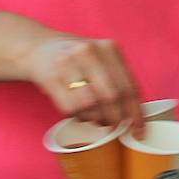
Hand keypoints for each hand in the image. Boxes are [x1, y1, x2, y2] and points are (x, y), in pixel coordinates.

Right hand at [27, 36, 145, 135]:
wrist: (39, 49)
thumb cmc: (79, 60)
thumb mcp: (102, 59)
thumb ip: (119, 79)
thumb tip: (134, 114)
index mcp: (109, 48)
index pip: (129, 85)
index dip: (136, 112)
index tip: (139, 131)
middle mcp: (90, 52)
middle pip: (112, 96)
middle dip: (116, 118)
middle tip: (114, 126)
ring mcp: (69, 63)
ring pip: (91, 104)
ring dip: (96, 119)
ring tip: (96, 117)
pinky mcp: (51, 77)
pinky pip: (71, 107)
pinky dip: (79, 116)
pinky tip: (80, 112)